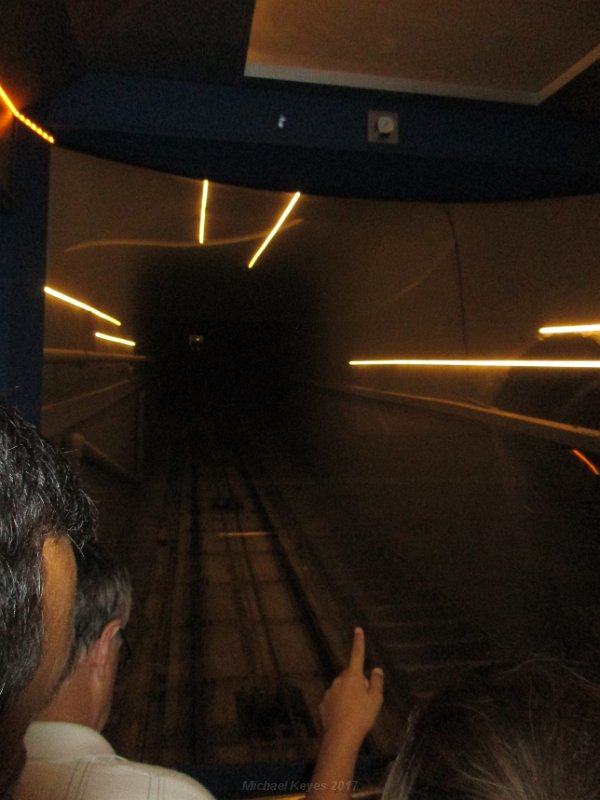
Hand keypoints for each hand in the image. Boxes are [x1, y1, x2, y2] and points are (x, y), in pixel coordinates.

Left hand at [319, 628, 383, 747]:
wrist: (341, 736)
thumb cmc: (362, 716)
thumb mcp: (376, 699)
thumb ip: (376, 683)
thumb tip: (377, 670)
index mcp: (353, 676)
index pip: (357, 655)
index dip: (359, 642)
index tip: (358, 629)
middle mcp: (339, 680)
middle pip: (351, 676)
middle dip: (357, 683)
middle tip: (365, 700)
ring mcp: (330, 692)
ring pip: (342, 689)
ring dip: (348, 695)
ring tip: (355, 713)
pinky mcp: (323, 705)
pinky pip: (334, 701)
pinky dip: (340, 706)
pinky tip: (344, 718)